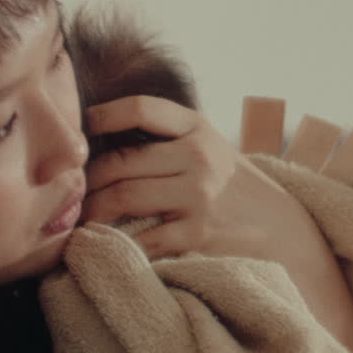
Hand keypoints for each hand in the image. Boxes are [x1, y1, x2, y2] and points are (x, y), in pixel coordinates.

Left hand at [81, 96, 235, 258]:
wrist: (282, 229)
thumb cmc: (232, 187)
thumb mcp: (210, 148)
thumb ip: (168, 139)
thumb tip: (96, 140)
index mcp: (198, 129)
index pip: (142, 109)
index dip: (102, 116)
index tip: (81, 129)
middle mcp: (199, 157)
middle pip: (119, 162)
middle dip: (86, 181)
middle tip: (70, 192)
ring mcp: (199, 196)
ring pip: (122, 197)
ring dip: (92, 211)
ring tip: (81, 217)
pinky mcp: (196, 235)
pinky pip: (140, 238)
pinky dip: (115, 242)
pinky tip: (104, 244)